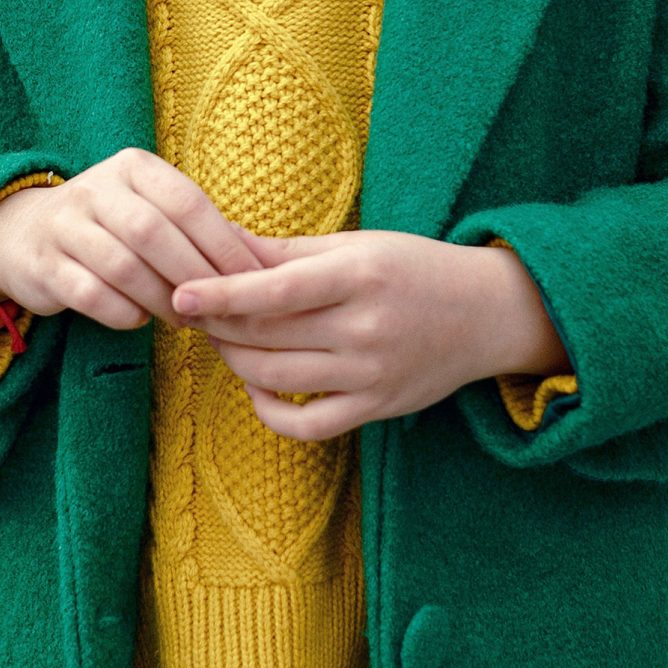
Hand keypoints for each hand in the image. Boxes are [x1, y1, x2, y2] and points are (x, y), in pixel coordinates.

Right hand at [0, 147, 267, 331]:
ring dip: (160, 300)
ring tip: (183, 320)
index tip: (253, 281)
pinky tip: (139, 320)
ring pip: (123, 266)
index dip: (223, 245)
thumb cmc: (112, 227)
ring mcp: (64, 225)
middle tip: (218, 310)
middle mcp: (96, 188)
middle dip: (193, 276)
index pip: (188, 202)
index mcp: (134, 167)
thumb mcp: (151, 210)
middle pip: (155, 234)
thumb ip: (196, 229)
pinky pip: (91, 294)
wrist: (23, 234)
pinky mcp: (42, 264)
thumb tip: (260, 265)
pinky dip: (123, 313)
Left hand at [169, 229, 566, 439]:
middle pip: (268, 336)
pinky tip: (258, 390)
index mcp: (359, 276)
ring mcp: (371, 374)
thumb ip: (287, 252)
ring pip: (278, 379)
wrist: (487, 312)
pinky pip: (308, 425)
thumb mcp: (356, 245)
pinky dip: (270, 413)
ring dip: (236, 362)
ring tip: (224, 341)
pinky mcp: (377, 408)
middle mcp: (365, 327)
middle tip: (196, 312)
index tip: (180, 294)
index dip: (222, 295)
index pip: (276, 291)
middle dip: (220, 326)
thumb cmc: (413, 268)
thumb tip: (219, 242)